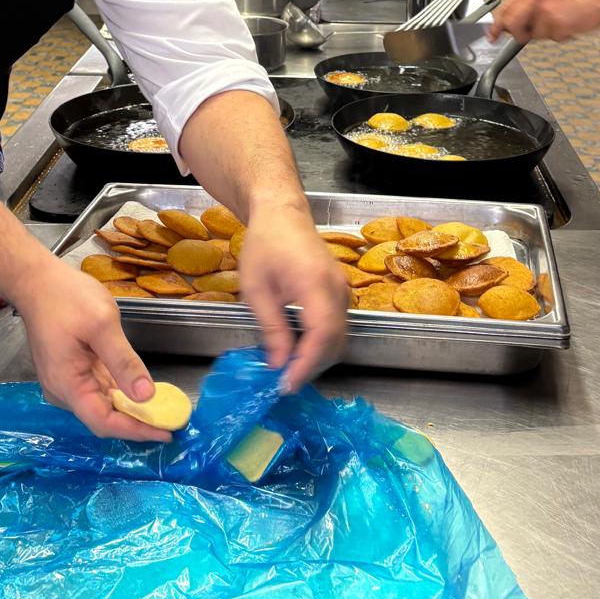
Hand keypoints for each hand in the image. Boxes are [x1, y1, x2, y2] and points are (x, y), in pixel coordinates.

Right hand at [15, 262, 171, 441]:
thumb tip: (146, 396)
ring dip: (130, 408)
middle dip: (137, 422)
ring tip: (161, 409)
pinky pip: (97, 389)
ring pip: (101, 405)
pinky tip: (139, 390)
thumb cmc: (66, 299)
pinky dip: (120, 393)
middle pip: (103, 418)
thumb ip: (124, 362)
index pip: (104, 422)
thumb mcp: (102, 325)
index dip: (136, 430)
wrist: (37, 281)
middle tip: (170, 421)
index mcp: (68, 385)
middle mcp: (63, 391)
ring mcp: (65, 382)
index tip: (165, 433)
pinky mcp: (70, 371)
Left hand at [237, 204, 348, 391]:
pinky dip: (322, 343)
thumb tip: (279, 364)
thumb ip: (271, 328)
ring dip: (317, 357)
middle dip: (312, 366)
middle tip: (284, 382)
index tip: (287, 384)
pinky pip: (338, 326)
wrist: (282, 213)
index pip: (321, 335)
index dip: (306, 365)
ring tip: (289, 368)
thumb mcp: (256, 289)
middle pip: (336, 342)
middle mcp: (337, 289)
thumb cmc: (264, 245)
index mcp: (316, 284)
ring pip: (340, 337)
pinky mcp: (340, 291)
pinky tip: (299, 348)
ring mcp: (343, 290)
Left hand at [488, 0, 599, 43]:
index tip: (493, 34)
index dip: (497, 25)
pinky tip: (570, 22)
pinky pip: (552, 37)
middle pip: (513, 24)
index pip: (506, 8)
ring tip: (562, 19)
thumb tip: (517, 15)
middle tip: (523, 37)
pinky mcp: (558, 24)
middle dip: (517, 34)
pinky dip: (560, 34)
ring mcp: (546, 11)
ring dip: (546, 32)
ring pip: (534, 34)